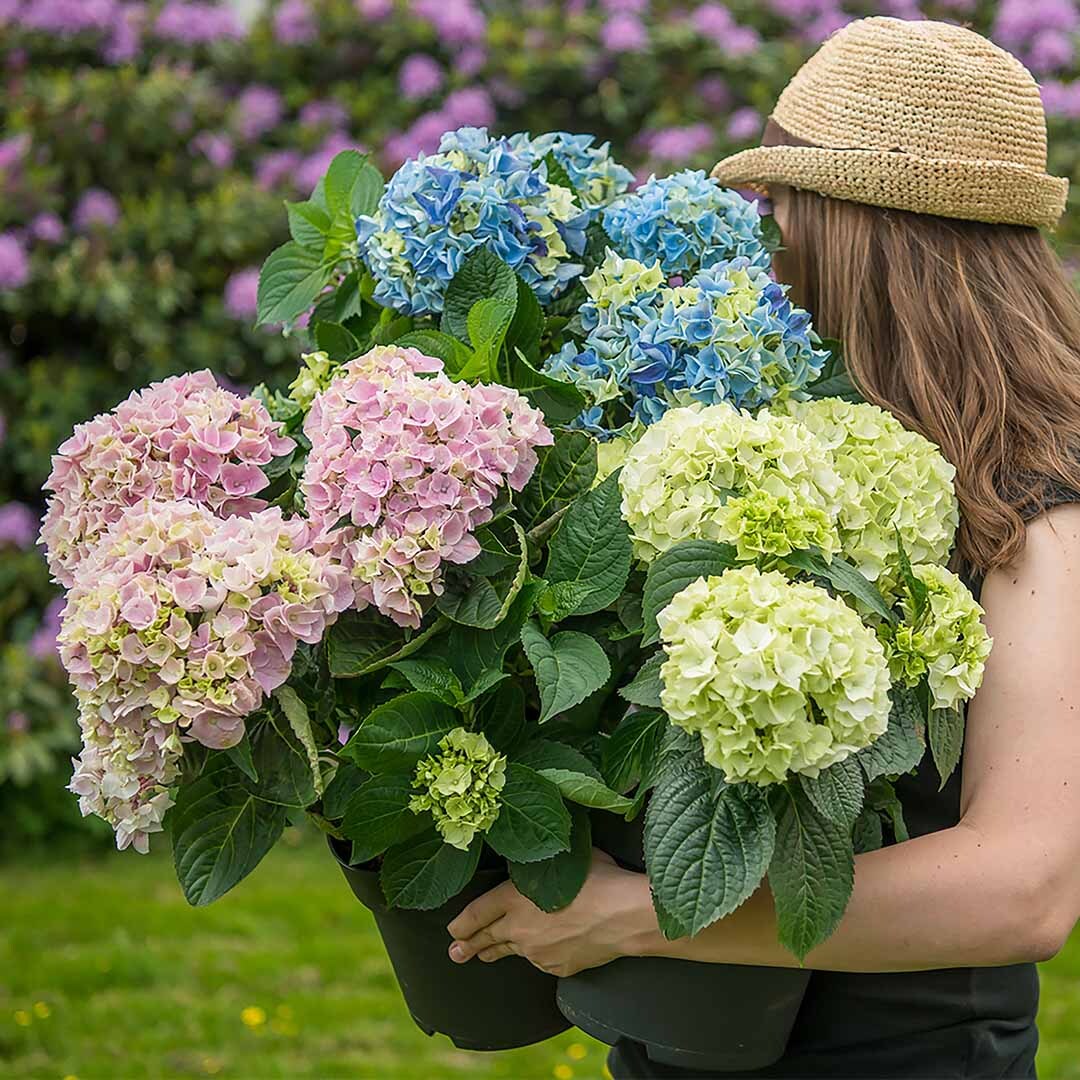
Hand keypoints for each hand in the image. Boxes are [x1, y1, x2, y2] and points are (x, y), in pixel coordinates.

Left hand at [446, 850, 658, 976]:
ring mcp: (536, 952)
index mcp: (514, 896)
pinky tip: (539, 951)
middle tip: (455, 952)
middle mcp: (518, 927)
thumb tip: (544, 855)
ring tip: (483, 956)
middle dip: (468, 946)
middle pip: (486, 938)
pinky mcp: (555, 967)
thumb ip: (544, 867)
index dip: (461, 923)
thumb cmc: (599, 879)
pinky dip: (536, 955)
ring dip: (495, 952)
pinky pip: (540, 961)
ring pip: (511, 951)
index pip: (477, 913)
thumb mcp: (565, 860)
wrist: (624, 916)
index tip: (452, 930)